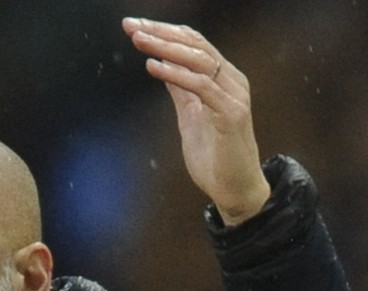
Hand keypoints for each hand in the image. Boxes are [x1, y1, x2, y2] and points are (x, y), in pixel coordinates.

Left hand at [122, 18, 269, 225]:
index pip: (194, 43)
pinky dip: (177, 74)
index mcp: (223, 78)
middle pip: (195, 45)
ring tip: (139, 40)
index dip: (164, 31)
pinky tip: (154, 67)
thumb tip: (163, 66)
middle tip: (131, 26)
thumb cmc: (215, 155)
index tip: (134, 26)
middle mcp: (231, 81)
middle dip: (161, 33)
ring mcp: (233, 96)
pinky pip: (202, 87)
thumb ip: (181, 90)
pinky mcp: (231, 114)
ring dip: (166, 48)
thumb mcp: (191, 115)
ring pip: (199, 60)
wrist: (235, 188)